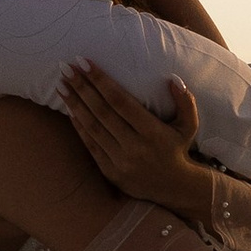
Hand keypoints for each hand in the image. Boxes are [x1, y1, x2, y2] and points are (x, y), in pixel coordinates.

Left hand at [57, 60, 212, 223]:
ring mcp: (120, 161)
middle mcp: (134, 146)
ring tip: (61, 86)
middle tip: (66, 68)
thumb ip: (185, 101)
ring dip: (75, 105)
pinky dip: (79, 127)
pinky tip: (69, 110)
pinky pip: (91, 146)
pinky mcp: (111, 172)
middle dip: (82, 88)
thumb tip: (173, 79)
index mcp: (153, 132)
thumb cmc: (178, 149)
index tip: (84, 62)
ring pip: (93, 128)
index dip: (100, 81)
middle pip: (102, 112)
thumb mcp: (189, 125)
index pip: (120, 101)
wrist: (174, 188)